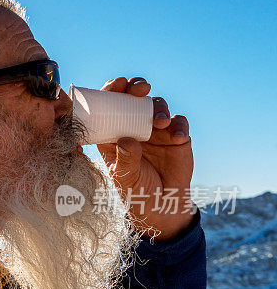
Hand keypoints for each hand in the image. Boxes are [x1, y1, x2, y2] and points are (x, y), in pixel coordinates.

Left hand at [95, 77, 193, 240]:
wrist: (162, 205)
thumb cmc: (135, 191)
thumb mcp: (125, 178)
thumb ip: (125, 159)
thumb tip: (127, 140)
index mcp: (113, 133)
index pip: (109, 106)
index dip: (112, 91)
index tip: (117, 83)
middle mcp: (134, 127)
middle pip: (134, 98)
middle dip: (136, 88)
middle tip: (140, 89)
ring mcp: (156, 130)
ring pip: (157, 106)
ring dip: (158, 108)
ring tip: (159, 123)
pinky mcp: (176, 137)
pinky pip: (179, 123)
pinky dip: (178, 126)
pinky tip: (176, 138)